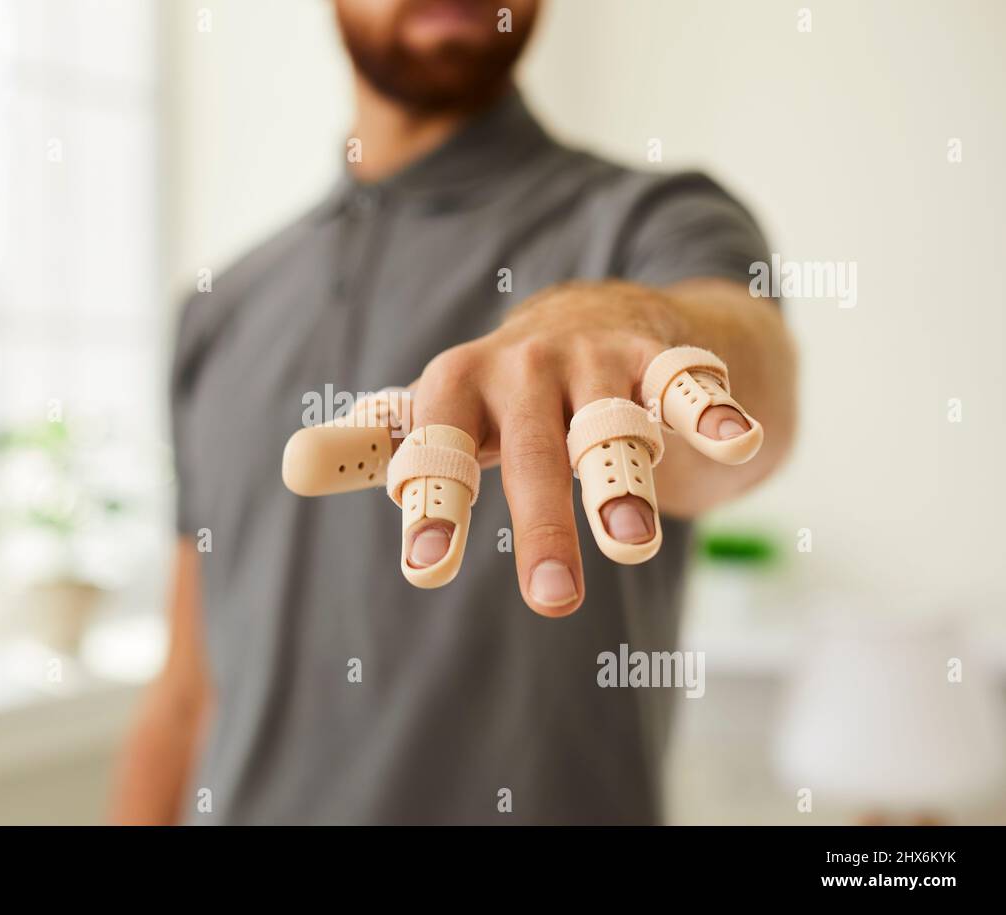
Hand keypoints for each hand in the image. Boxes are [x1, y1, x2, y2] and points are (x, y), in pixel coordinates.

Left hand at [395, 280, 756, 614]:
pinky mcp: (664, 356)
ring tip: (632, 546)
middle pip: (533, 450)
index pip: (441, 447)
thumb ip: (386, 441)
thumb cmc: (511, 393)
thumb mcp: (450, 410)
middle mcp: (527, 366)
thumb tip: (295, 464)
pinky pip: (688, 385)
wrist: (607, 317)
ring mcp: (598, 358)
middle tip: (551, 597)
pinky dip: (713, 411)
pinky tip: (736, 441)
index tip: (427, 571)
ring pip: (612, 424)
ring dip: (621, 483)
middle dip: (543, 521)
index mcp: (461, 383)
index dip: (435, 504)